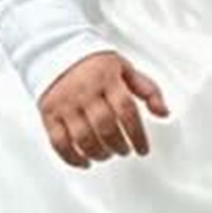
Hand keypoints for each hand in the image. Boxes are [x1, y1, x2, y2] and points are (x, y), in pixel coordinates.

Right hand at [39, 50, 168, 163]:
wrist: (57, 50)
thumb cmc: (94, 63)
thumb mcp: (125, 69)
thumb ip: (147, 90)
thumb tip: (163, 112)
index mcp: (106, 77)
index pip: (126, 110)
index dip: (137, 135)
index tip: (143, 149)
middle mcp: (84, 90)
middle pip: (105, 127)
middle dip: (119, 145)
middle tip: (125, 150)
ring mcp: (64, 103)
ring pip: (83, 138)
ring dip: (99, 153)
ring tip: (107, 154)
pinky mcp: (48, 113)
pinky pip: (58, 142)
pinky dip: (72, 158)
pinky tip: (84, 162)